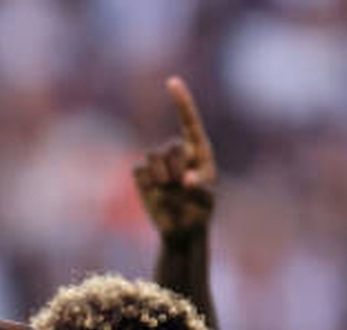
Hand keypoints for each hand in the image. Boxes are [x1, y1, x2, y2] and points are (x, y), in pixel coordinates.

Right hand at [133, 75, 216, 239]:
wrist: (181, 230)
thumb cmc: (199, 211)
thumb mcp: (207, 202)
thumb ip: (200, 188)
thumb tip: (185, 180)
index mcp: (199, 150)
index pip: (188, 121)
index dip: (181, 101)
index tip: (172, 82)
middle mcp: (178, 151)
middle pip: (171, 148)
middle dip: (176, 170)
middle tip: (182, 187)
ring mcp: (158, 162)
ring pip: (153, 159)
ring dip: (162, 179)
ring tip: (170, 192)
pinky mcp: (143, 174)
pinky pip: (139, 171)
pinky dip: (147, 184)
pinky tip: (155, 193)